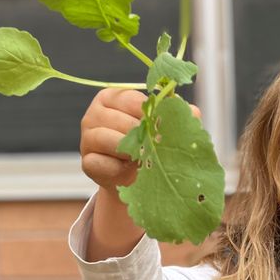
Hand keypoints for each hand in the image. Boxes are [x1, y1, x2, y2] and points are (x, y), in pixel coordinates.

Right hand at [79, 88, 201, 190]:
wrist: (136, 182)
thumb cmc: (151, 147)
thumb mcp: (165, 129)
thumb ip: (178, 116)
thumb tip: (193, 111)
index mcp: (113, 97)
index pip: (136, 102)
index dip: (154, 119)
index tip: (163, 132)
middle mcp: (94, 113)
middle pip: (122, 121)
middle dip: (144, 139)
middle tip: (155, 150)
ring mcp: (87, 137)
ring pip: (109, 140)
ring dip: (131, 153)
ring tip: (142, 160)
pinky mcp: (86, 162)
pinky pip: (101, 163)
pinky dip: (118, 170)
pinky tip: (127, 172)